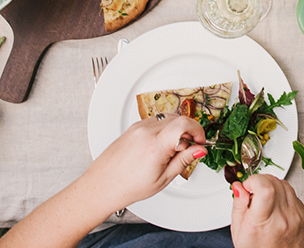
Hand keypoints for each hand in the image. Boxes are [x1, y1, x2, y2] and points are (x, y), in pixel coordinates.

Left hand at [81, 115, 207, 211]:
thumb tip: (199, 150)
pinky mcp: (133, 127)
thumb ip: (183, 160)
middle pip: (178, 119)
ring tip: (173, 150)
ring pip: (167, 118)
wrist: (103, 184)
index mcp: (155, 145)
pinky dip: (164, 128)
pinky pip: (155, 121)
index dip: (198, 131)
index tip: (200, 142)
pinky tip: (162, 145)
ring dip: (176, 129)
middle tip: (189, 149)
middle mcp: (146, 131)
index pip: (184, 124)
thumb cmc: (128, 186)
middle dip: (189, 131)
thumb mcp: (163, 178)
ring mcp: (138, 127)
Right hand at [230, 175, 303, 247]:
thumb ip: (238, 205)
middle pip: (274, 182)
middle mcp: (283, 218)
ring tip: (264, 200)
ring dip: (272, 186)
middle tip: (254, 192)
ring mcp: (297, 217)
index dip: (254, 180)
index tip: (248, 186)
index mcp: (264, 222)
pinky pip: (294, 195)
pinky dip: (283, 195)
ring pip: (285, 184)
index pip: (265, 187)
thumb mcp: (239, 231)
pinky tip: (276, 207)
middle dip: (260, 181)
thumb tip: (239, 186)